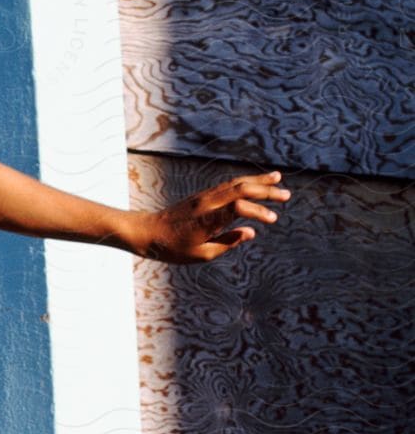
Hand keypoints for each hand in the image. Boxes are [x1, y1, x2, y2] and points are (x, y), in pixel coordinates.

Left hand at [133, 171, 290, 263]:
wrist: (147, 232)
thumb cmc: (172, 248)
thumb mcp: (200, 254)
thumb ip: (227, 243)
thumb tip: (251, 233)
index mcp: (207, 219)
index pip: (238, 208)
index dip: (257, 211)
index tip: (272, 220)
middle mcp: (207, 203)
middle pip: (241, 189)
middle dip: (266, 191)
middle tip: (287, 195)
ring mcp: (204, 197)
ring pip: (235, 183)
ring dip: (257, 181)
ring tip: (278, 179)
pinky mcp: (202, 196)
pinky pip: (228, 185)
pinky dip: (244, 183)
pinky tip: (255, 183)